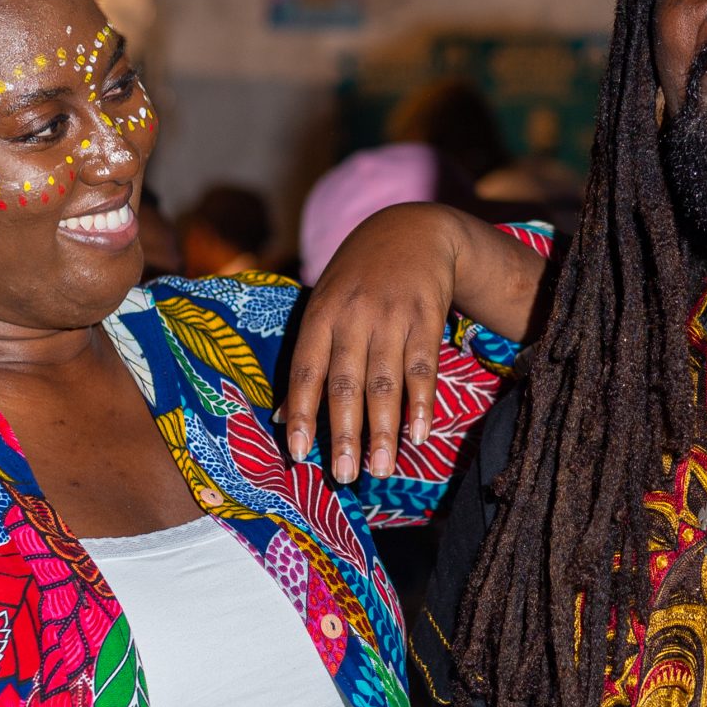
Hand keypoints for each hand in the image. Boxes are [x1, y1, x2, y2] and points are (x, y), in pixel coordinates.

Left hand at [283, 204, 469, 481]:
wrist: (413, 230)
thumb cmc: (359, 278)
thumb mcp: (325, 303)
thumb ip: (308, 356)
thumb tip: (279, 416)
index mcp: (320, 315)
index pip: (305, 370)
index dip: (300, 412)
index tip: (297, 453)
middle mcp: (353, 317)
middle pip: (346, 384)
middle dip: (344, 434)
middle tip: (343, 477)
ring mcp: (392, 317)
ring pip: (385, 384)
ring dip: (384, 431)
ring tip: (382, 471)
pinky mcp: (427, 318)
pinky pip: (423, 369)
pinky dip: (421, 405)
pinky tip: (418, 437)